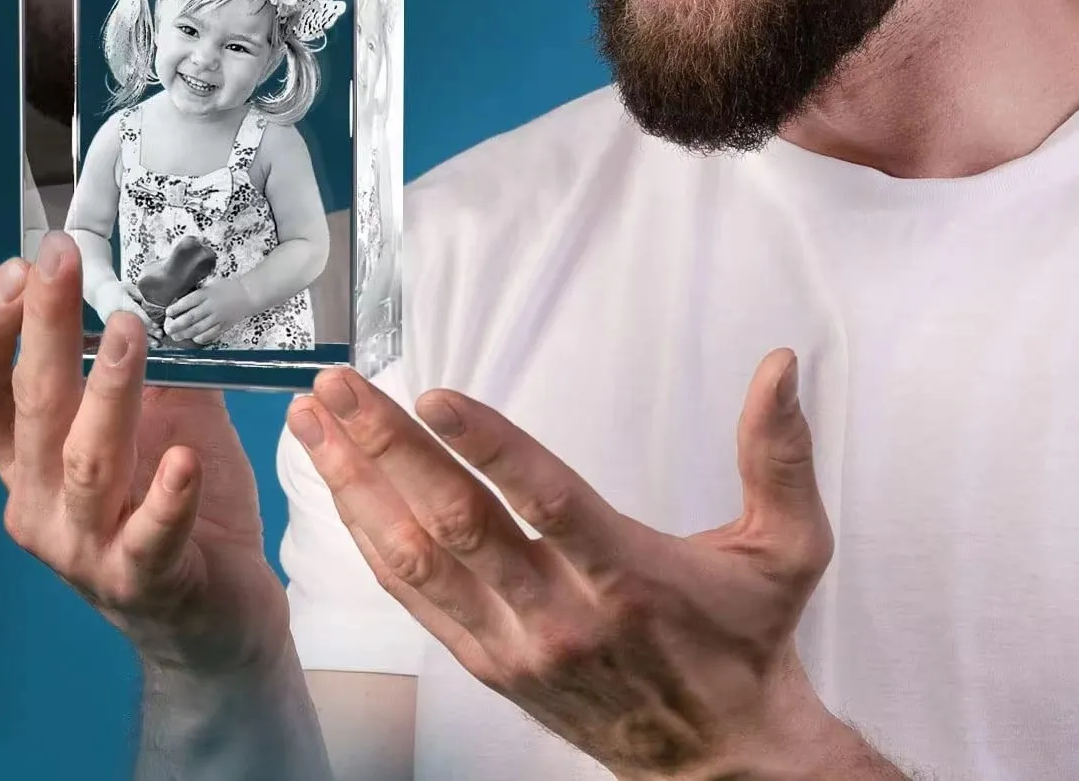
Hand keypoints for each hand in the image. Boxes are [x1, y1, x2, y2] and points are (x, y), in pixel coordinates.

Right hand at [0, 232, 289, 675]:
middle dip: (43, 326)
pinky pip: (149, 536)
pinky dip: (165, 497)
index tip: (20, 263)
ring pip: (84, 462)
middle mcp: (36, 500)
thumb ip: (148, 365)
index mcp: (27, 456)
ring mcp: (82, 547)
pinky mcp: (140, 581)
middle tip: (58, 260)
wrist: (212, 620)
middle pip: (30, 405)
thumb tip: (163, 282)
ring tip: (130, 332)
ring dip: (106, 392)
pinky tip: (183, 461)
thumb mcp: (157, 420)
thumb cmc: (172, 505)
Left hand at [166, 277, 253, 346]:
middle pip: (191, 318)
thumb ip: (199, 294)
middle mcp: (212, 306)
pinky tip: (193, 338)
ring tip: (176, 336)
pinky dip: (200, 338)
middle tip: (168, 329)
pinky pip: (210, 334)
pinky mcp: (224, 325)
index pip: (188, 302)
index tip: (168, 312)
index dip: (176, 308)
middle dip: (177, 325)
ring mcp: (219, 317)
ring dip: (185, 334)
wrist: (248, 295)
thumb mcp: (212, 284)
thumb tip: (181, 304)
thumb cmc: (228, 288)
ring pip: (198, 328)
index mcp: (208, 293)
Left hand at [287, 352, 844, 779]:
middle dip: (387, 447)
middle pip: (458, 524)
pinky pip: (412, 598)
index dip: (487, 446)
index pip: (546, 502)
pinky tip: (336, 487)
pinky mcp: (487, 665)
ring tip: (314, 421)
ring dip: (357, 484)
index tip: (434, 396)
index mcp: (630, 576)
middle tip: (341, 385)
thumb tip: (782, 362)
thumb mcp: (788, 550)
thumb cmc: (748, 642)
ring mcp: (515, 645)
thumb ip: (779, 454)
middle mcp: (561, 614)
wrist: (720, 760)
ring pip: (417, 559)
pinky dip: (367, 538)